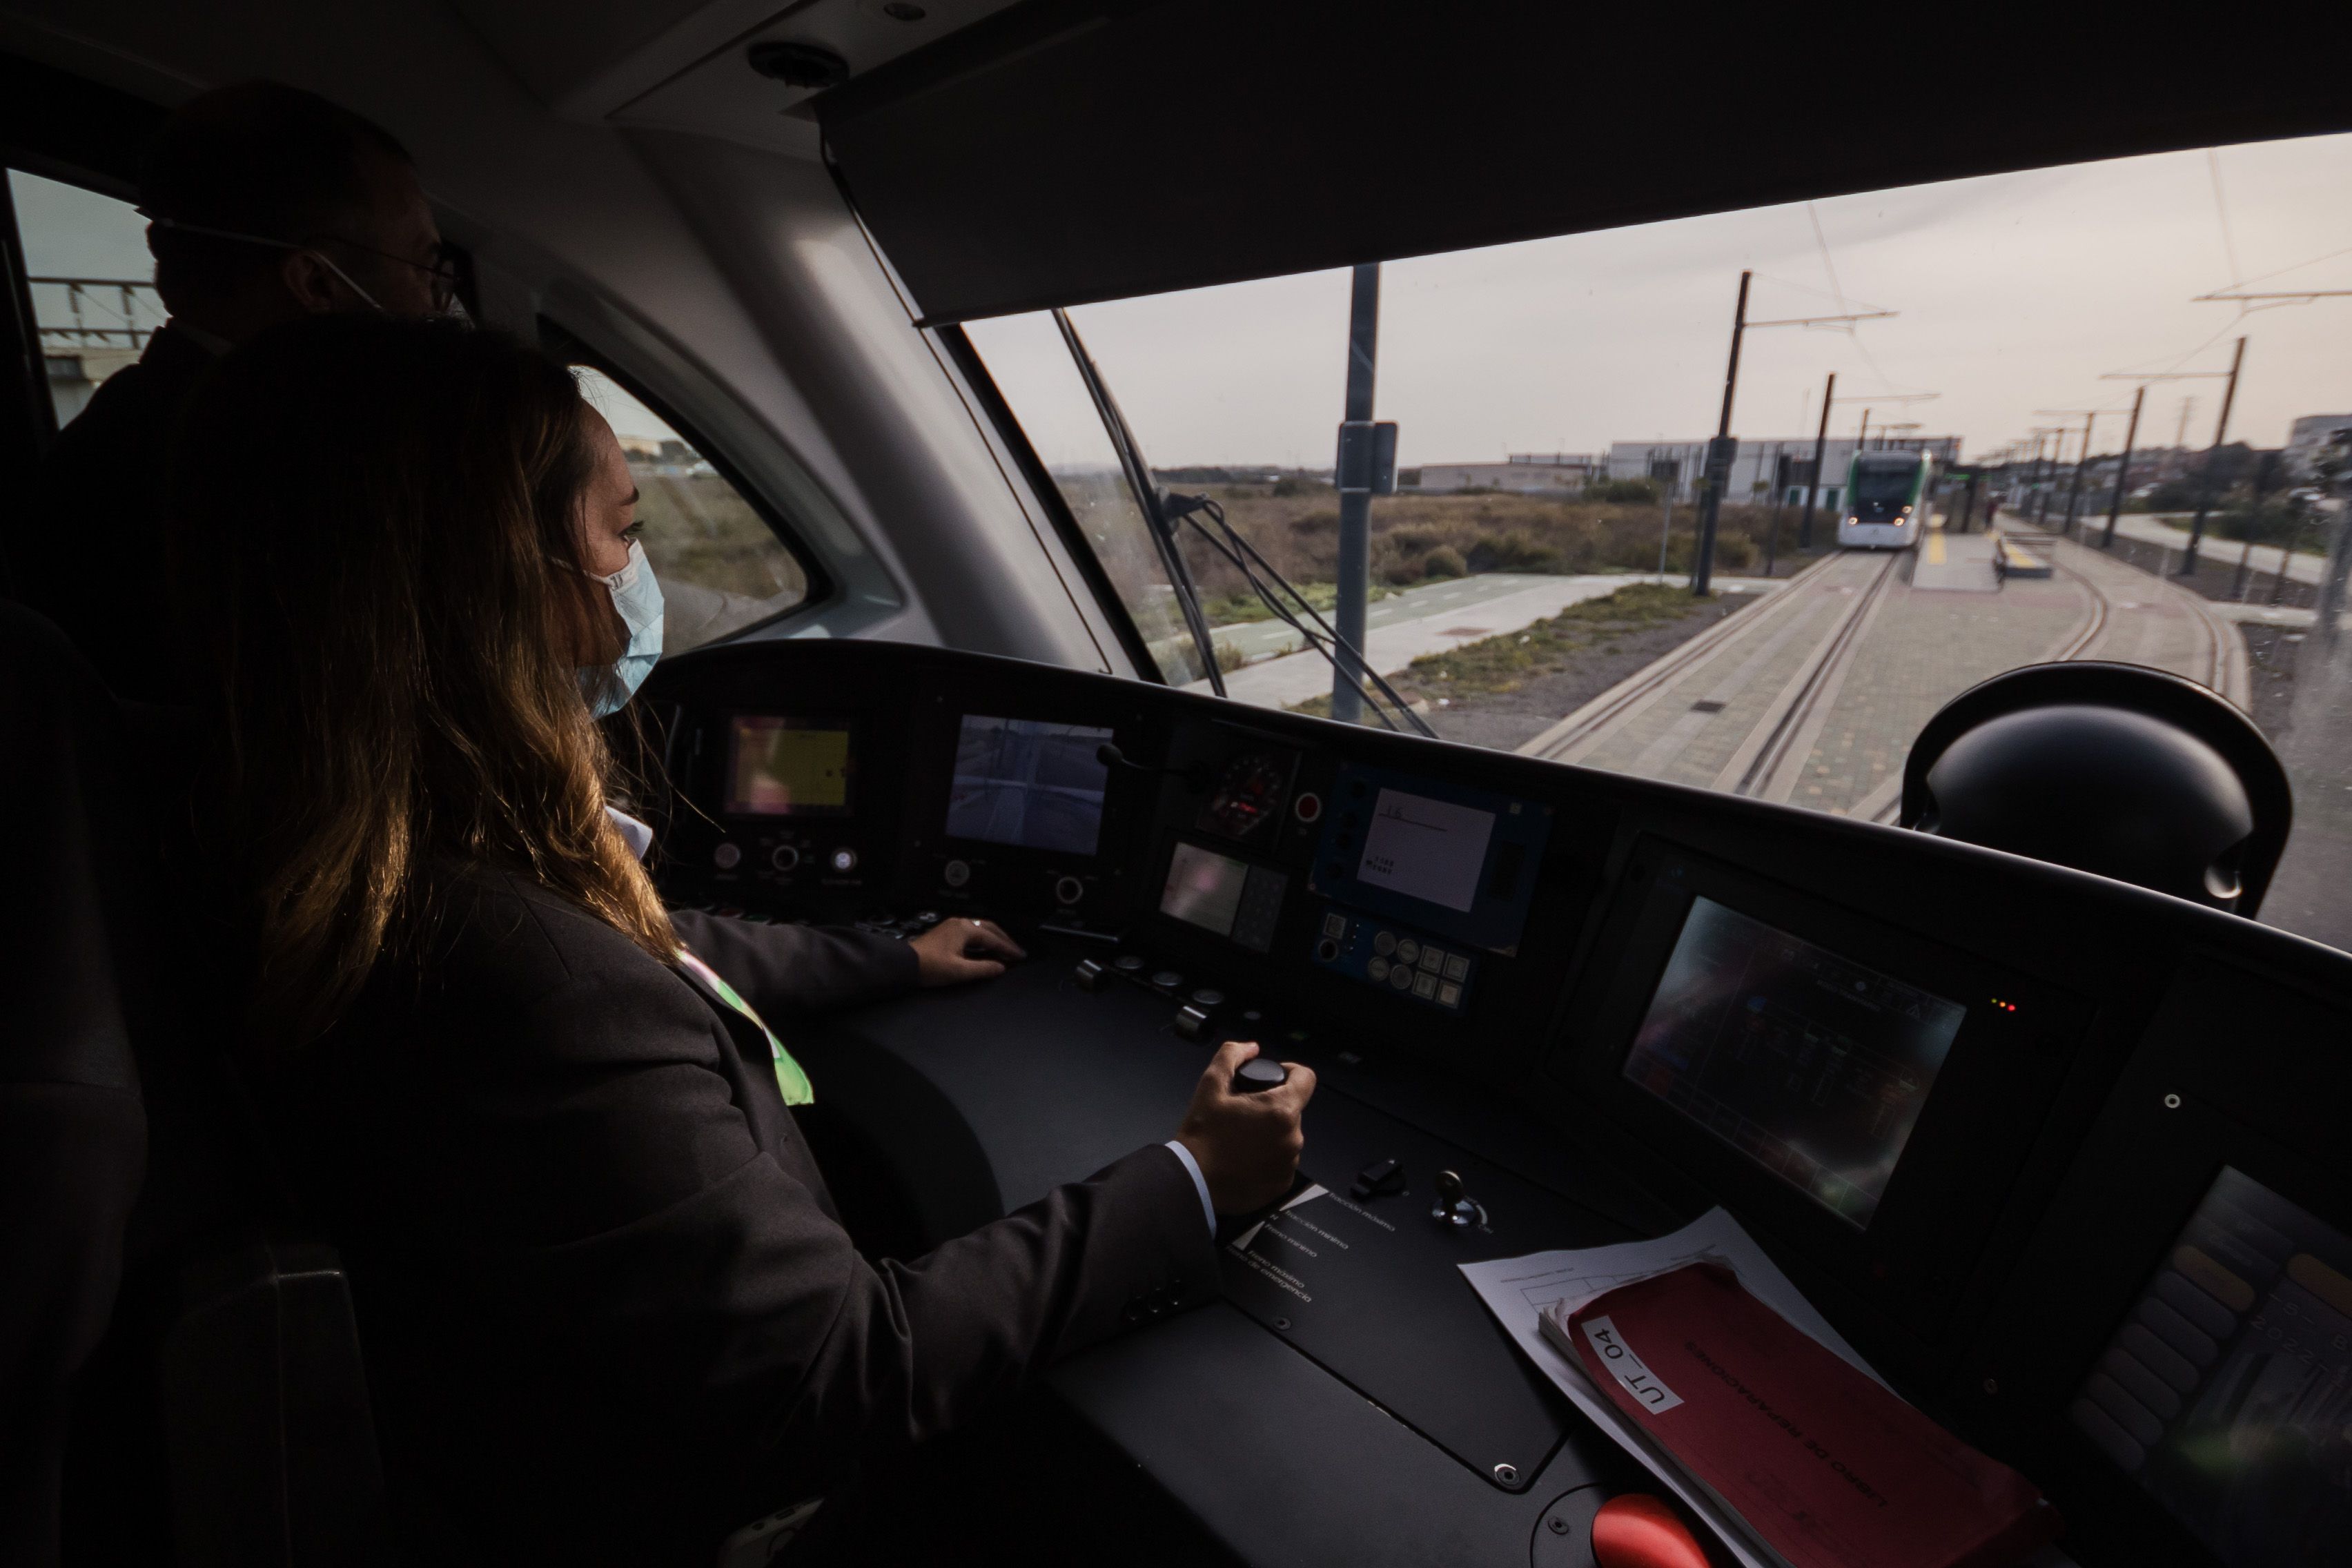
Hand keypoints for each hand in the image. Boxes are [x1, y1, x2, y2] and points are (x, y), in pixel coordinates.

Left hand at [908, 917, 1024, 986]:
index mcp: (965, 929)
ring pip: (980, 929)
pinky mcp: (946, 933)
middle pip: (989, 928)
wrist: (904, 964)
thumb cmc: (931, 967)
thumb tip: (1001, 967)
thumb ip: (983, 969)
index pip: (993, 938)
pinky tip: (985, 948)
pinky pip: (971, 932)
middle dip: (1004, 939)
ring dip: (994, 938)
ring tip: (1004, 949)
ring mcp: (952, 926)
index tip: (1020, 956)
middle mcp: (960, 923)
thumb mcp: (959, 971)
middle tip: (1016, 951)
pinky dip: (982, 939)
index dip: (1008, 948)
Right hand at [1175, 1040, 1315, 1214]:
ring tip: (1242, 1137)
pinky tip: (1245, 1157)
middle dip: (1272, 1106)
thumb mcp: (1210, 1085)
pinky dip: (1268, 1156)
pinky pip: (1282, 1161)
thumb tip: (1251, 1048)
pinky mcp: (1282, 1183)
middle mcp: (1293, 1138)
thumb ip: (1232, 1055)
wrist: (1193, 1181)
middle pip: (1292, 1109)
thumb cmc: (1202, 1135)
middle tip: (1244, 1112)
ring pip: (1287, 1136)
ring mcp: (1289, 1163)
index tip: (1273, 1078)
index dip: (1291, 1072)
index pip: (1306, 1078)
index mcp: (1281, 1110)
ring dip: (1271, 1132)